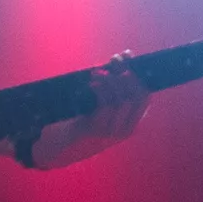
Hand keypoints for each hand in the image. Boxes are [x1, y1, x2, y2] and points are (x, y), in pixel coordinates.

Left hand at [22, 59, 150, 169]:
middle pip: (136, 96)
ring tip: (99, 70)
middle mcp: (125, 129)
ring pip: (121, 100)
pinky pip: (104, 106)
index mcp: (130, 123)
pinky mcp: (94, 130)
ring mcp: (110, 131)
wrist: (57, 146)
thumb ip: (113, 86)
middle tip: (115, 59)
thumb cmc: (81, 120)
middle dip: (126, 72)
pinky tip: (93, 81)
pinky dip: (101, 90)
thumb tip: (125, 55)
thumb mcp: (101, 105)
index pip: (145, 97)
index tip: (128, 57)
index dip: (138, 74)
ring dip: (111, 80)